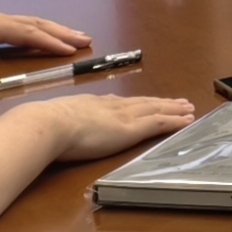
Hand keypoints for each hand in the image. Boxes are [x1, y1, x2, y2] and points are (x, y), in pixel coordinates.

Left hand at [0, 5, 92, 73]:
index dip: (49, 42)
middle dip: (61, 31)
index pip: (25, 33)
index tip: (72, 50)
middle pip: (34, 23)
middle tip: (86, 38)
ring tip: (73, 35)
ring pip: (28, 22)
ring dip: (52, 28)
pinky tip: (40, 34)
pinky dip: (36, 29)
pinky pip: (18, 25)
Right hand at [22, 92, 192, 161]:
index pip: (122, 102)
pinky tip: (187, 120)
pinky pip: (159, 123)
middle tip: (179, 102)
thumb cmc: (44, 126)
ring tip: (188, 108)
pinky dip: (175, 121)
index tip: (148, 102)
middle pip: (144, 103)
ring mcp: (123, 116)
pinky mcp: (130, 129)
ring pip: (156, 110)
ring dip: (173, 109)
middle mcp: (112, 106)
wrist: (47, 125)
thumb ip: (63, 123)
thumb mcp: (56, 119)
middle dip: (162, 103)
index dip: (138, 102)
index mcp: (93, 104)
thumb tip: (59, 126)